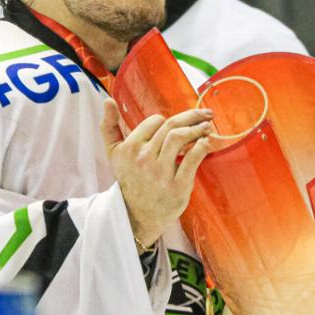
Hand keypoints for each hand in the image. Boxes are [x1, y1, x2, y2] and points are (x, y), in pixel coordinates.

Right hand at [102, 99, 212, 249]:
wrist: (137, 215)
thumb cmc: (130, 179)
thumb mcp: (114, 154)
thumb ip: (109, 127)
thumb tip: (107, 100)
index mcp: (129, 148)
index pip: (155, 122)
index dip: (168, 121)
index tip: (178, 122)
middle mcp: (143, 159)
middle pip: (171, 127)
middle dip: (192, 116)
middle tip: (206, 114)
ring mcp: (160, 173)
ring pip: (180, 138)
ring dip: (197, 128)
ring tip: (207, 127)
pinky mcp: (177, 187)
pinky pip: (192, 160)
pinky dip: (202, 147)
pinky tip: (207, 142)